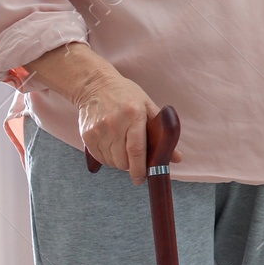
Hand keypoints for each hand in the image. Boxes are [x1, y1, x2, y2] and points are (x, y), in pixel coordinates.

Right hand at [74, 66, 164, 184]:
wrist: (95, 85)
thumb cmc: (126, 95)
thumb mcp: (148, 107)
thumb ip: (162, 133)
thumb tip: (176, 158)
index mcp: (133, 115)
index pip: (136, 149)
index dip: (140, 169)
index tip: (141, 180)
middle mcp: (114, 123)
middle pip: (123, 160)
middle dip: (131, 167)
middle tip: (135, 161)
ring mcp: (98, 130)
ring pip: (111, 161)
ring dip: (120, 163)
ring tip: (124, 150)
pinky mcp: (87, 135)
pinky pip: (100, 157)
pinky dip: (108, 159)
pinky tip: (113, 148)